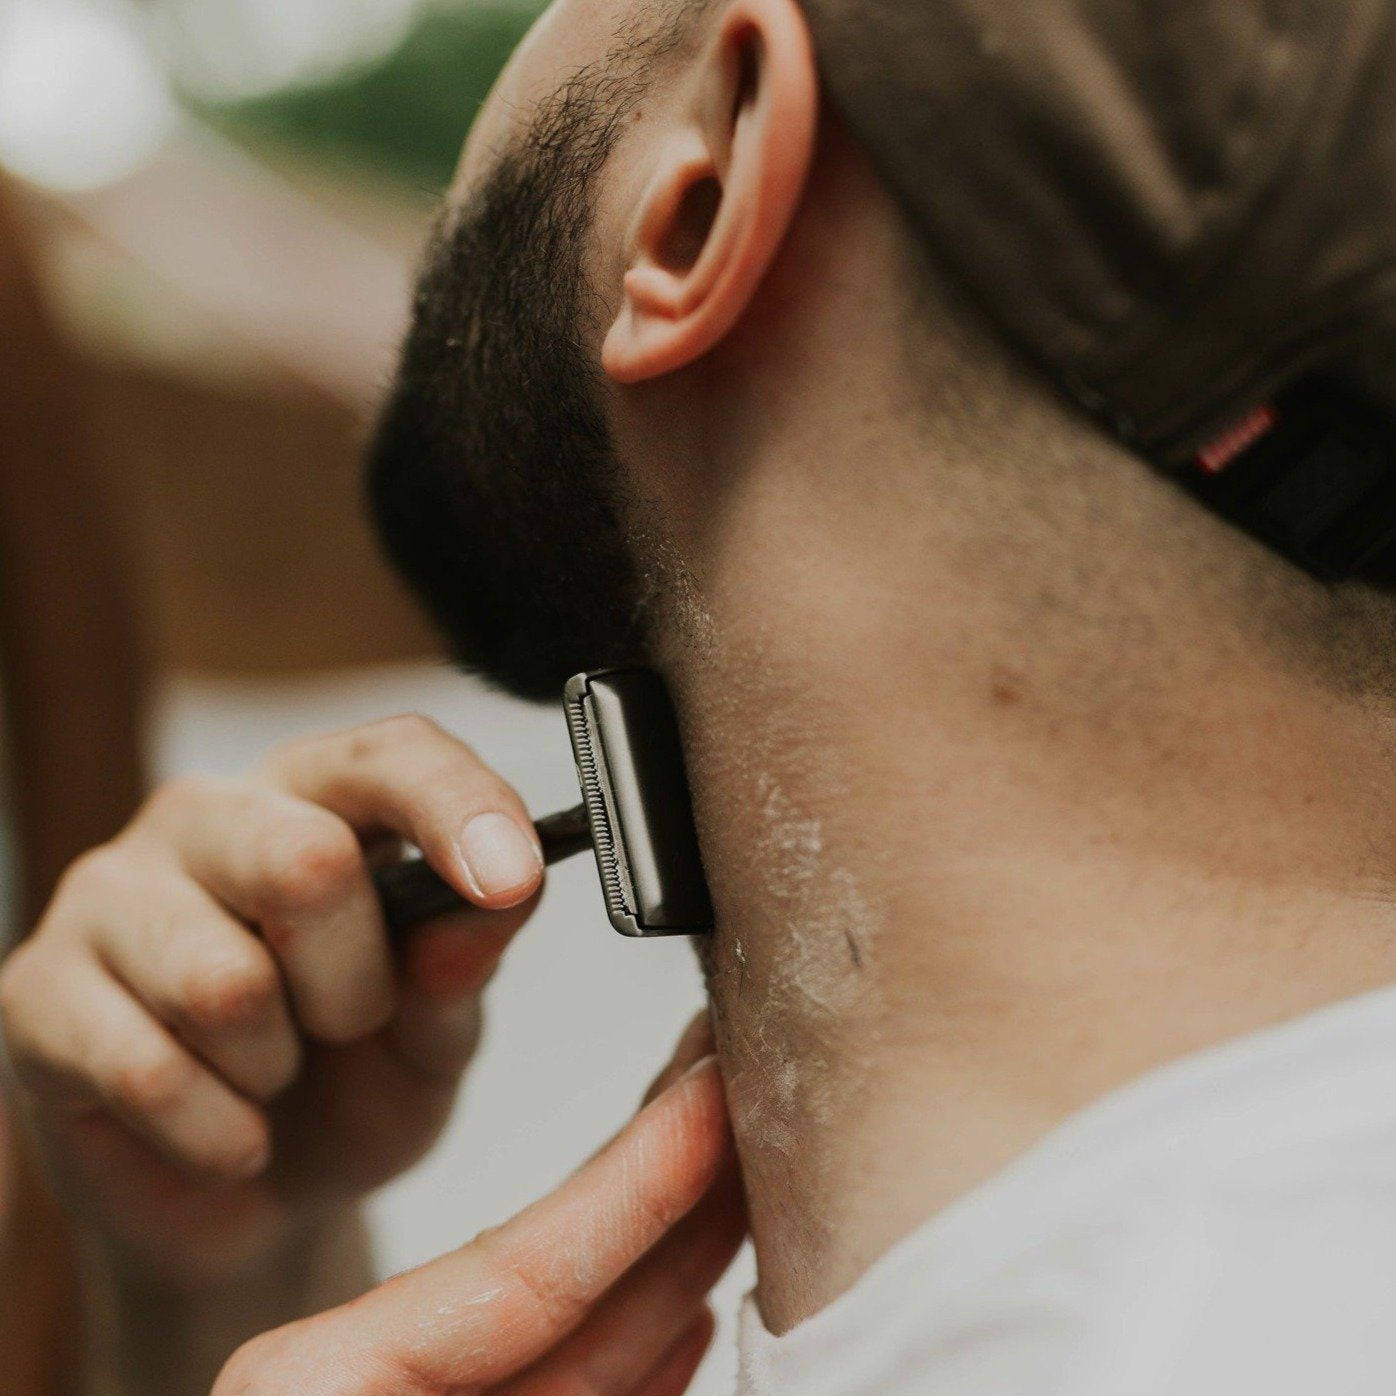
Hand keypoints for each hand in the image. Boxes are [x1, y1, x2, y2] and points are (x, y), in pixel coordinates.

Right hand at [0, 715, 546, 1286]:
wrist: (250, 1200)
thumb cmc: (354, 1085)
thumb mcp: (436, 1037)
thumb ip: (464, 964)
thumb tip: (498, 900)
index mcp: (321, 799)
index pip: (393, 754)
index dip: (459, 808)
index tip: (512, 877)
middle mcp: (210, 817)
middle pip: (303, 860)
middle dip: (355, 983)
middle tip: (349, 1025)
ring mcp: (110, 893)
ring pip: (224, 981)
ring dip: (276, 1064)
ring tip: (271, 1071)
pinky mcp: (37, 989)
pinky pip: (146, 1069)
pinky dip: (218, 1131)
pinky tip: (225, 1130)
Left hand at [212, 1055, 741, 1395]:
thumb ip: (478, 1294)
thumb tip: (618, 1279)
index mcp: (318, 1395)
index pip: (508, 1273)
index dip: (632, 1186)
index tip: (710, 1101)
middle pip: (550, 1288)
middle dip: (663, 1195)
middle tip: (738, 1091)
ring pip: (573, 1349)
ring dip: (673, 1268)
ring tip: (749, 1176)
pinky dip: (634, 1365)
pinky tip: (695, 1311)